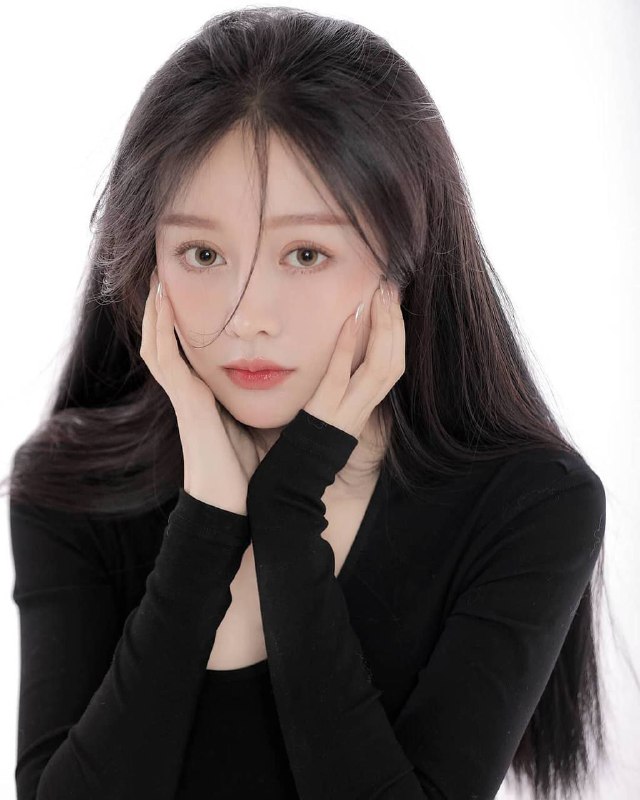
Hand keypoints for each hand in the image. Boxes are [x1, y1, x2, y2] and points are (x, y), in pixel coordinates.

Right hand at [139, 268, 258, 511]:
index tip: (183, 293)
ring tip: (156, 280)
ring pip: (157, 345)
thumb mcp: (255, 427)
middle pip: (163, 343)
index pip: (184, 351)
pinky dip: (161, 331)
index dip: (178, 323)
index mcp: (204, 397)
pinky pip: (166, 360)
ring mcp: (183, 397)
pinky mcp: (185, 403)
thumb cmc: (245, 471)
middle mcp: (189, 393)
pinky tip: (162, 305)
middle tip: (159, 275)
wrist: (233, 506)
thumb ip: (259, 404)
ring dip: (154, 313)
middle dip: (159, 311)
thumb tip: (284, 384)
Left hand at [303, 276, 404, 438]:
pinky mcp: (326, 411)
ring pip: (380, 368)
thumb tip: (354, 336)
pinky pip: (340, 376)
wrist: (301, 468)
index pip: (396, 362)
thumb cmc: (317, 429)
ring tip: (378, 298)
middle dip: (396, 323)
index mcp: (369, 400)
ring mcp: (347, 409)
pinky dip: (348, 347)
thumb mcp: (340, 401)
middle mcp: (365, 404)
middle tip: (391, 288)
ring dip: (382, 330)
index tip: (395, 298)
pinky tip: (350, 320)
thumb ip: (350, 375)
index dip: (400, 330)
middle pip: (395, 362)